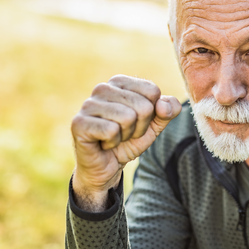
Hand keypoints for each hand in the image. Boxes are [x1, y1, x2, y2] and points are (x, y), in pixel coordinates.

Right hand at [70, 75, 180, 210]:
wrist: (107, 166)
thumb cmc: (128, 140)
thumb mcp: (155, 125)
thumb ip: (169, 110)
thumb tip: (164, 105)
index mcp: (120, 82)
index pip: (152, 91)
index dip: (151, 113)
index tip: (137, 122)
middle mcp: (102, 88)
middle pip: (143, 106)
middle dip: (139, 127)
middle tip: (124, 133)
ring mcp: (88, 104)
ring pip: (127, 117)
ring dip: (126, 135)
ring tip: (114, 137)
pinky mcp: (79, 123)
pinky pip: (111, 130)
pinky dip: (112, 142)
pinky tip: (103, 142)